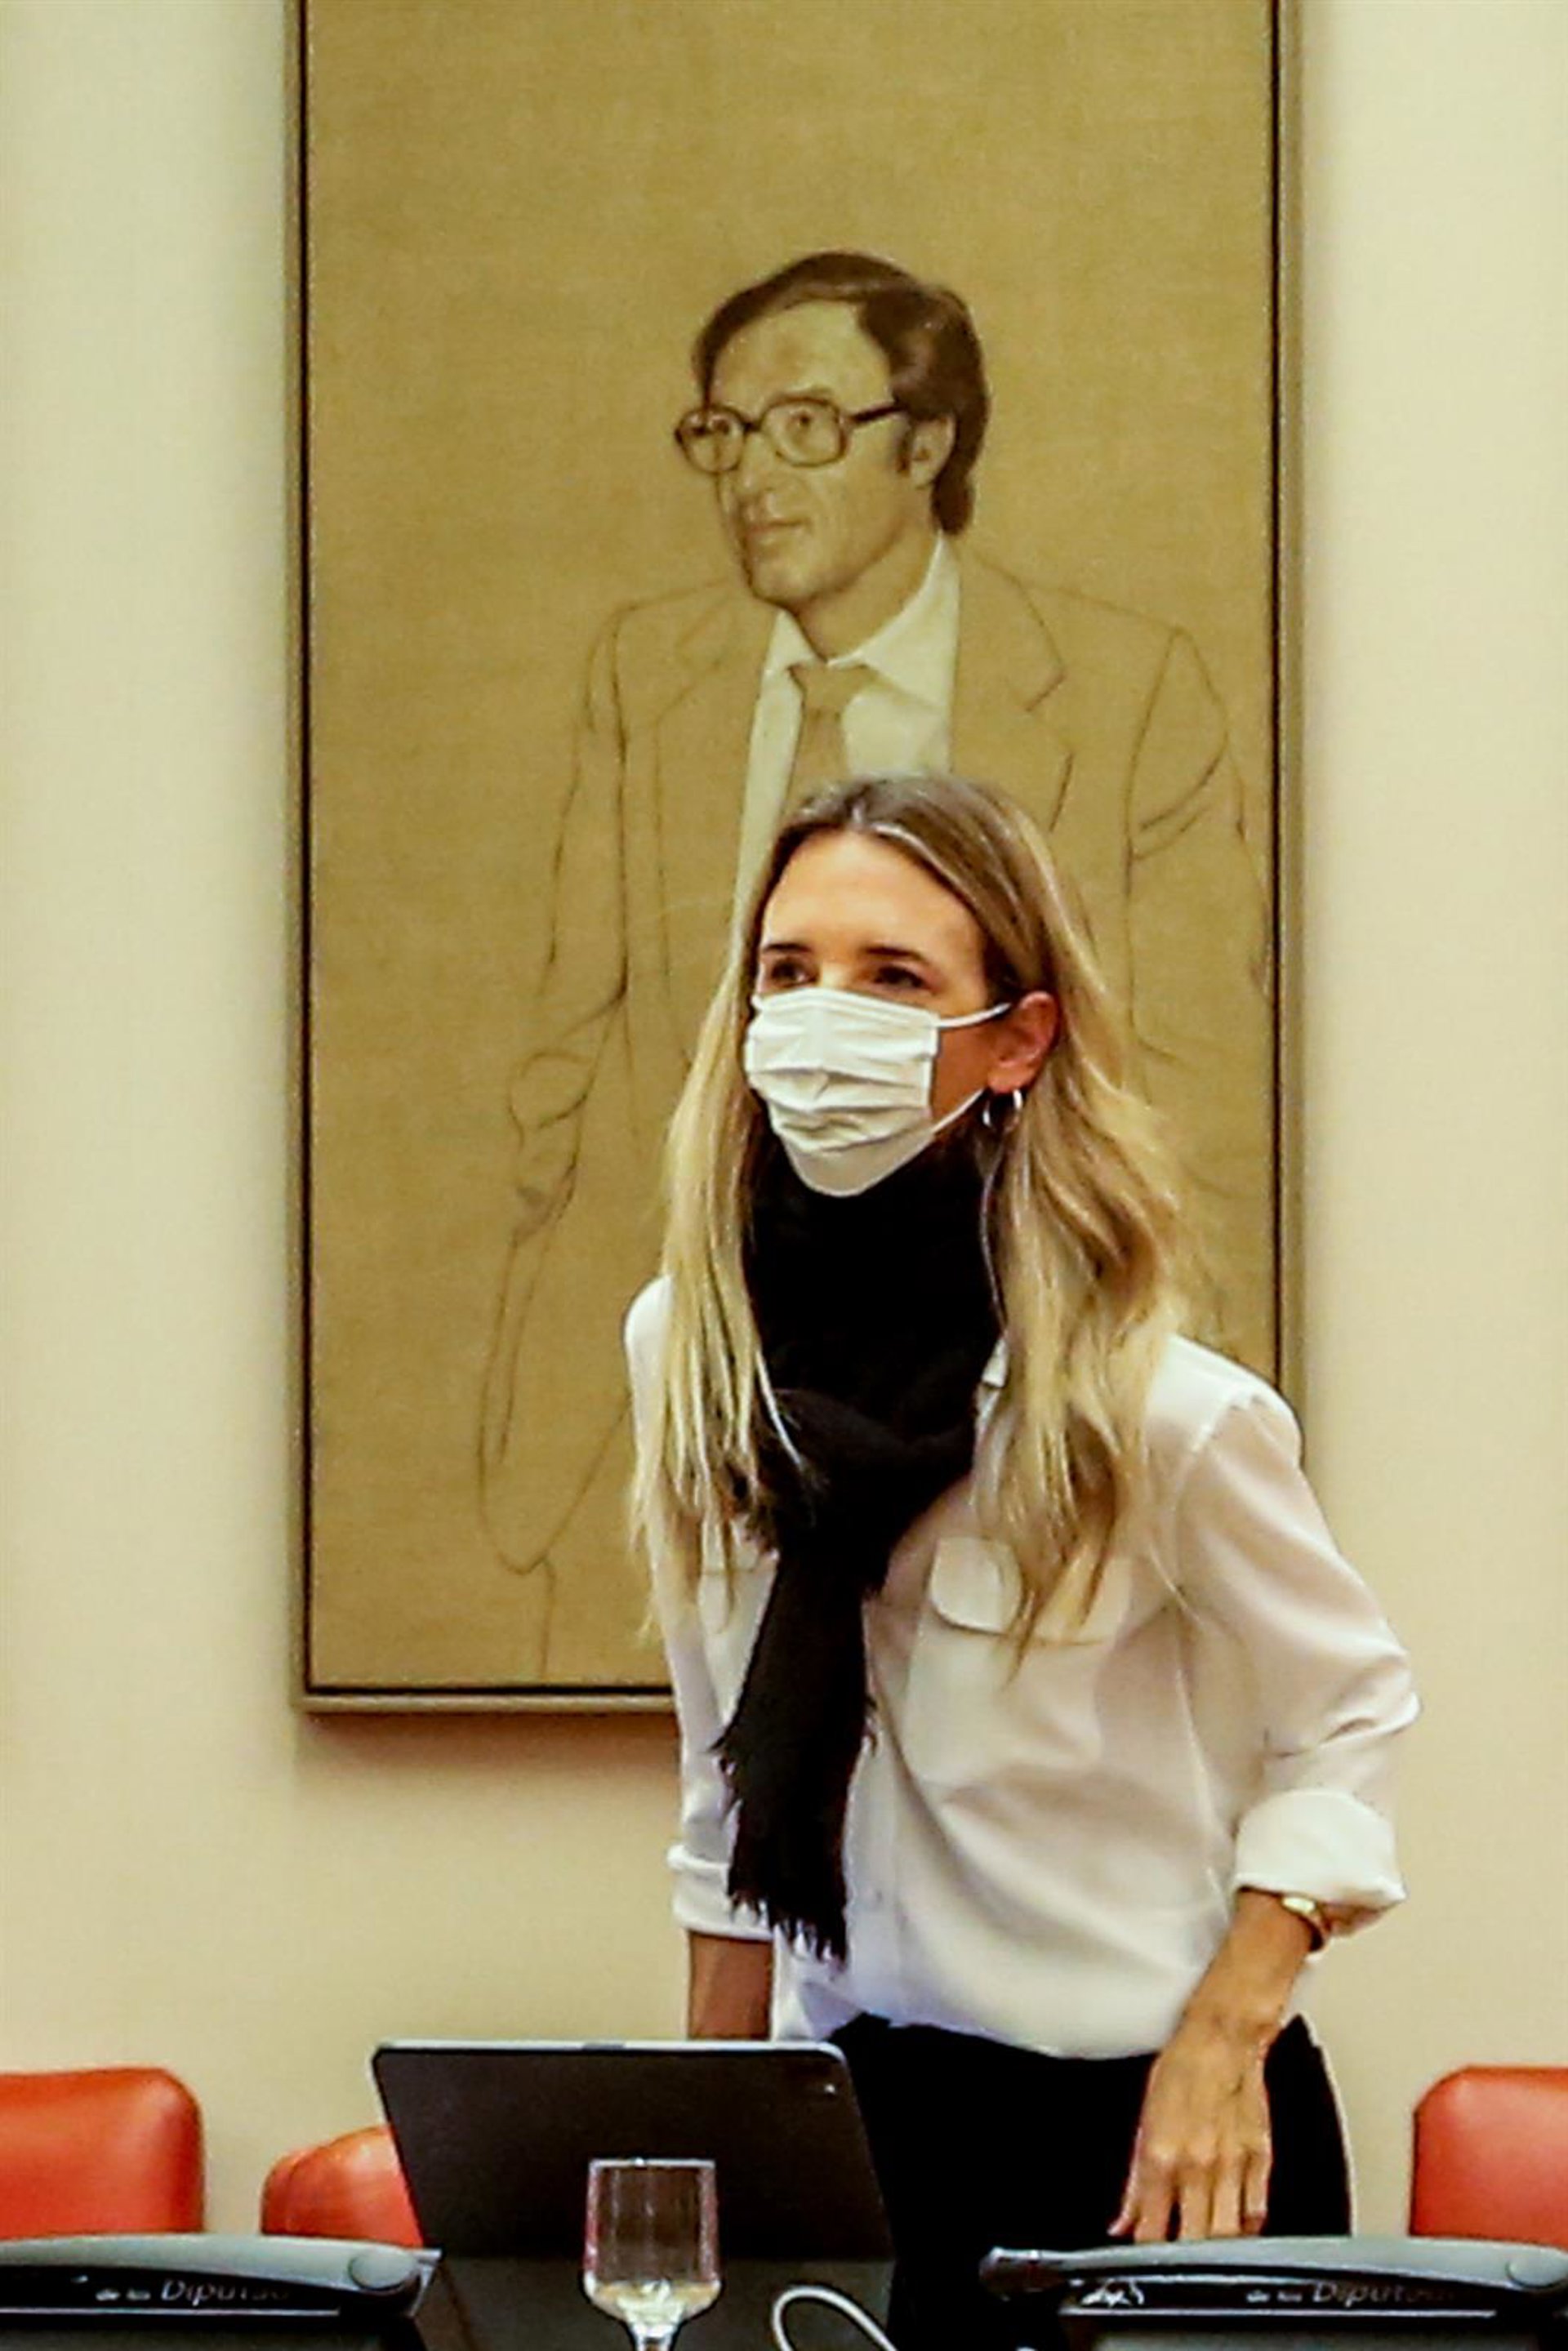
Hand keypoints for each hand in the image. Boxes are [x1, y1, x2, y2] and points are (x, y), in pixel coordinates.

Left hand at [1110, 2013, 1272, 2242]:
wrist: (1222, 2039)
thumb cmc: (1181, 2069)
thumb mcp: (1144, 2121)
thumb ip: (1135, 2180)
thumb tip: (1124, 2220)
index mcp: (1164, 2156)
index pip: (1153, 2227)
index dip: (1147, 2248)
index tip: (1144, 2253)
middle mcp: (1200, 2166)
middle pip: (1194, 2240)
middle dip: (1183, 2256)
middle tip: (1176, 2257)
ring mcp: (1234, 2166)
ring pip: (1228, 2234)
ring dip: (1215, 2247)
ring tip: (1204, 2248)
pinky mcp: (1261, 2159)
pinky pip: (1256, 2211)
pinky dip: (1245, 2228)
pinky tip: (1234, 2226)